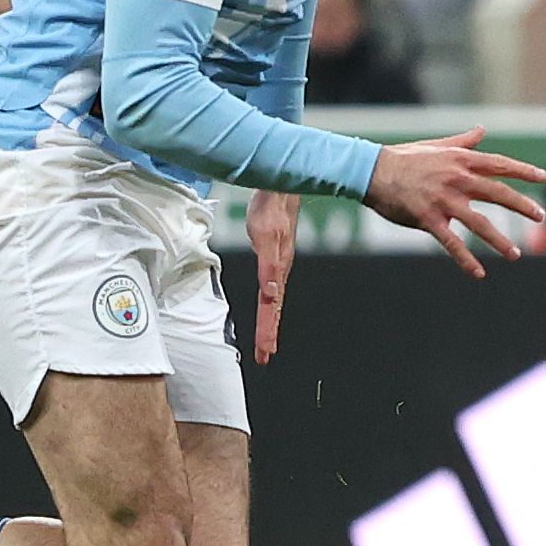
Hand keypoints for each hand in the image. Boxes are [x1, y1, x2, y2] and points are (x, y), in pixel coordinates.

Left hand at [248, 189, 300, 363]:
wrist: (279, 191)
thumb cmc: (271, 210)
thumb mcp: (266, 237)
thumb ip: (269, 266)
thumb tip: (272, 293)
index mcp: (277, 272)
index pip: (271, 308)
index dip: (267, 330)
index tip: (266, 351)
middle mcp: (279, 273)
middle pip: (274, 310)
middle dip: (269, 333)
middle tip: (265, 355)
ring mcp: (278, 267)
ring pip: (274, 302)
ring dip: (270, 322)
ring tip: (268, 341)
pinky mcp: (274, 260)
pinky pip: (272, 289)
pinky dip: (271, 305)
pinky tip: (271, 306)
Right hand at [363, 127, 545, 276]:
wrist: (371, 171)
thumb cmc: (406, 158)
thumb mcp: (438, 146)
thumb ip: (464, 141)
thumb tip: (482, 129)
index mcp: (460, 161)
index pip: (499, 164)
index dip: (522, 171)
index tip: (543, 177)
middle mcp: (456, 179)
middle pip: (497, 193)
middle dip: (521, 205)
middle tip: (540, 216)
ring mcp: (443, 200)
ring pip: (478, 223)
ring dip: (499, 241)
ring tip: (516, 254)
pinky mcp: (428, 218)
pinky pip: (451, 242)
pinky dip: (465, 259)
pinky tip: (479, 273)